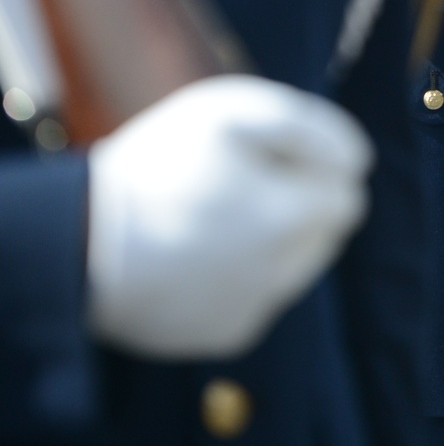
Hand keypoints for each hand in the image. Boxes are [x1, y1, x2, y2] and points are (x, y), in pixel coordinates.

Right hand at [87, 75, 373, 357]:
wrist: (81, 241)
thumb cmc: (161, 162)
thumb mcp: (233, 110)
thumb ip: (310, 126)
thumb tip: (360, 160)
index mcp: (292, 217)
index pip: (347, 191)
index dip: (312, 166)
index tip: (268, 156)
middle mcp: (283, 274)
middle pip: (326, 231)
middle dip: (300, 203)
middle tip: (242, 182)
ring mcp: (255, 309)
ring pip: (296, 264)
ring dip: (274, 238)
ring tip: (216, 215)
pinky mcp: (226, 335)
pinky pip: (260, 295)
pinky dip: (242, 273)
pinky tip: (199, 252)